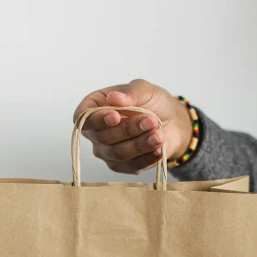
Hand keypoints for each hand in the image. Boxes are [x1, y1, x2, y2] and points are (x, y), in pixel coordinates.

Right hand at [73, 79, 192, 173]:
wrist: (173, 121)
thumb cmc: (153, 102)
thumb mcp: (145, 90)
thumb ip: (130, 92)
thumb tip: (114, 97)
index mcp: (94, 107)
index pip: (82, 118)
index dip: (96, 120)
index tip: (116, 116)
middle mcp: (96, 132)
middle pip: (103, 137)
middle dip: (129, 129)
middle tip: (151, 120)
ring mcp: (108, 152)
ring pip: (118, 153)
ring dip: (140, 144)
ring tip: (158, 134)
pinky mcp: (123, 166)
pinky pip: (132, 166)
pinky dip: (147, 157)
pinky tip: (158, 148)